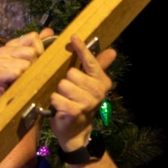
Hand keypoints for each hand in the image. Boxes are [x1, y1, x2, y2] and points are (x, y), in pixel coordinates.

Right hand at [0, 28, 55, 114]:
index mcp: (11, 46)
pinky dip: (20, 81)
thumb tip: (49, 30)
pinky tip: (15, 86)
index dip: (40, 51)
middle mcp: (3, 50)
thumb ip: (39, 47)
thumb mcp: (30, 64)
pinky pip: (18, 72)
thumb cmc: (16, 85)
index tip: (35, 65)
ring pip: (26, 63)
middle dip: (34, 66)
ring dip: (27, 76)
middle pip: (32, 52)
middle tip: (26, 77)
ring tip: (21, 83)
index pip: (33, 37)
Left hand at [49, 35, 115, 151]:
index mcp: (102, 82)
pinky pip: (57, 97)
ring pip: (63, 84)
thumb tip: (112, 51)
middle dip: (65, 81)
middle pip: (72, 73)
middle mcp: (97, 91)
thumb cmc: (80, 104)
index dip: (81, 48)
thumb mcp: (89, 85)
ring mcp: (87, 102)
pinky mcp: (74, 111)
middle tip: (69, 92)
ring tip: (64, 100)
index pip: (91, 61)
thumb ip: (98, 67)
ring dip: (59, 92)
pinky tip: (59, 107)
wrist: (75, 131)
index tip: (73, 37)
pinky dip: (54, 101)